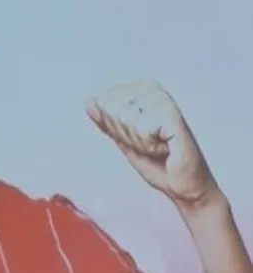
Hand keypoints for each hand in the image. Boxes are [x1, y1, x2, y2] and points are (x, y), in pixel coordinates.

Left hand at [86, 80, 218, 207]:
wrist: (182, 184)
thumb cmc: (157, 161)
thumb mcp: (123, 139)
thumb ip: (106, 120)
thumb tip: (89, 103)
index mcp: (139, 89)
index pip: (102, 102)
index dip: (114, 128)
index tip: (136, 136)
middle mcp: (152, 88)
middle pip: (111, 110)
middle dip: (125, 135)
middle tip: (147, 143)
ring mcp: (163, 99)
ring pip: (124, 119)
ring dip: (137, 142)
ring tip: (157, 145)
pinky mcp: (173, 114)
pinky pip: (141, 130)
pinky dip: (149, 146)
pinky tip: (165, 147)